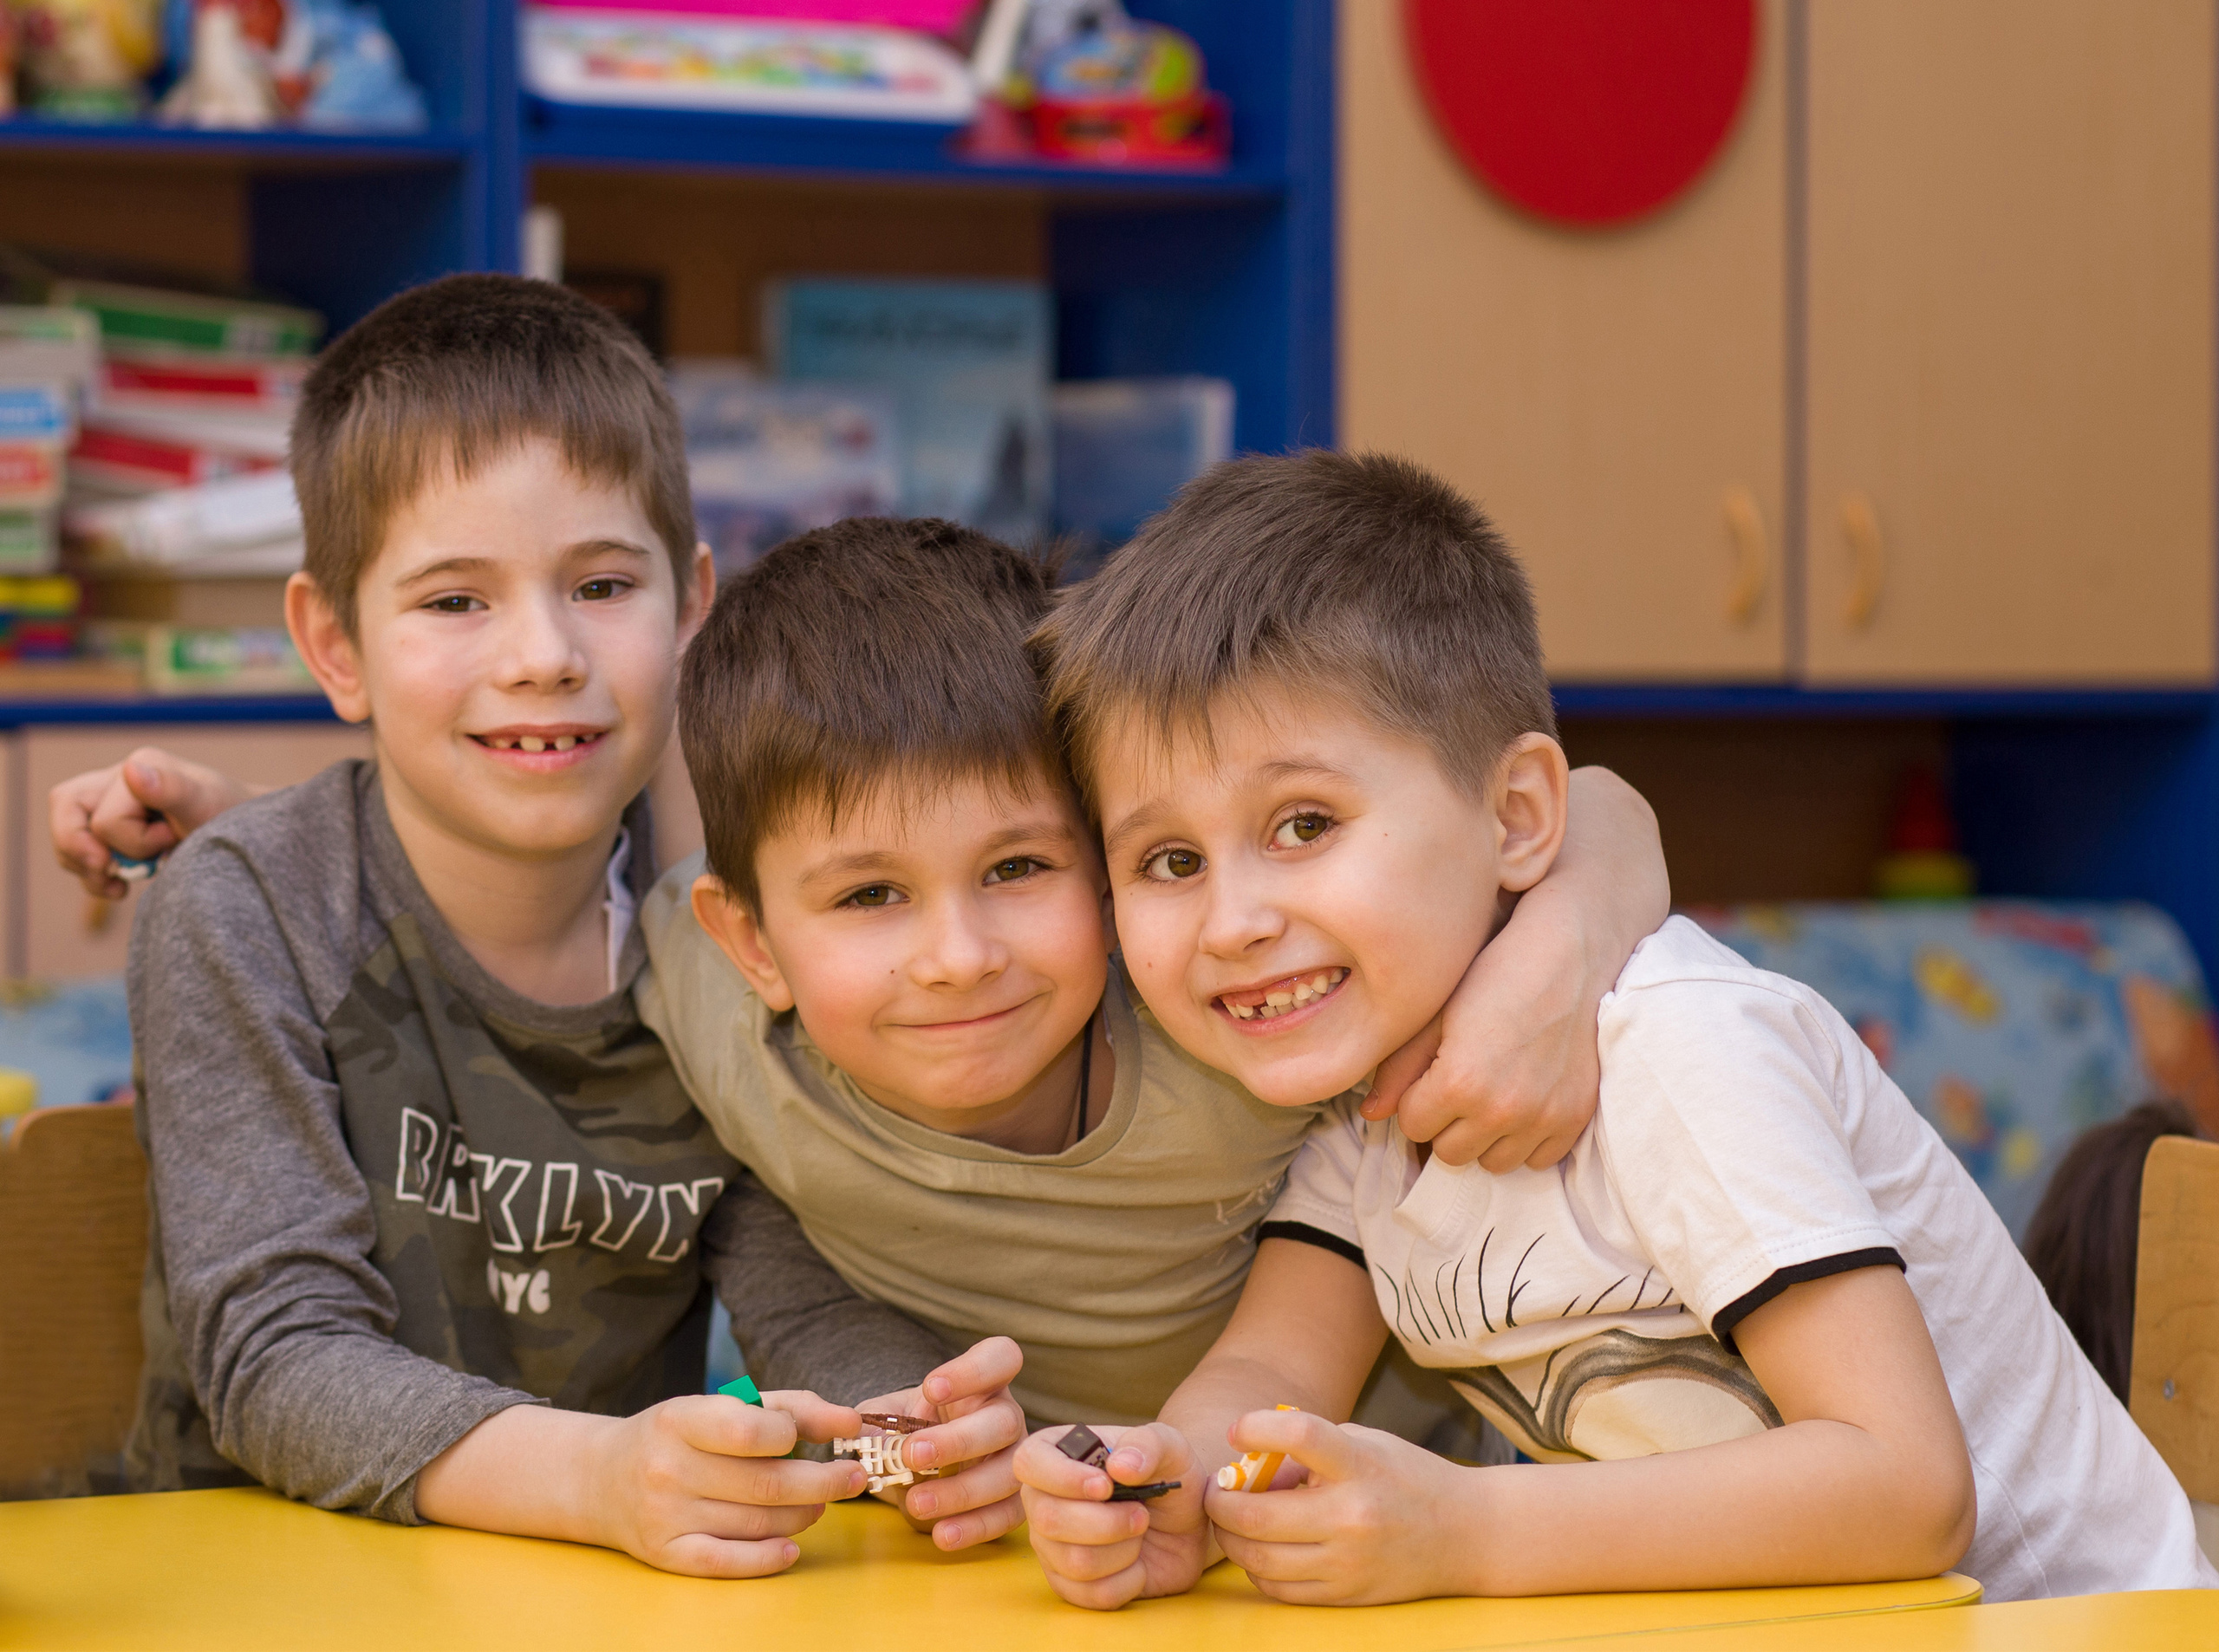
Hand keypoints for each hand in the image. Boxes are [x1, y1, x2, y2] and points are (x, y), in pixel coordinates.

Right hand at [49, 747, 256, 898]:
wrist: (246, 835)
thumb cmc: (229, 818)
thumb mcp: (206, 805)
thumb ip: (171, 788)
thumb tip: (132, 770)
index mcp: (142, 765)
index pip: (107, 819)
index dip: (133, 843)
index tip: (171, 841)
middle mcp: (119, 778)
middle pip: (68, 814)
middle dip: (86, 854)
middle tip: (118, 878)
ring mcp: (110, 800)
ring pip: (67, 835)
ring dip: (90, 869)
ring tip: (122, 885)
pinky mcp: (109, 826)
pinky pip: (77, 851)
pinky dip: (92, 874)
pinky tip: (118, 887)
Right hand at [590, 1387, 867, 1576]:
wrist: (600, 1478)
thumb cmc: (676, 1436)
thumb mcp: (720, 1406)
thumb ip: (787, 1408)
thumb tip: (850, 1422)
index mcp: (680, 1420)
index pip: (749, 1430)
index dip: (793, 1434)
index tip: (816, 1435)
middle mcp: (668, 1469)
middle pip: (765, 1484)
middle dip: (823, 1482)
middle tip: (852, 1478)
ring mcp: (665, 1516)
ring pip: (756, 1523)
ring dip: (803, 1514)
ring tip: (819, 1503)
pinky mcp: (666, 1554)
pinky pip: (727, 1561)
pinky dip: (768, 1557)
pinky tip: (792, 1545)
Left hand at [856, 1335, 1027, 1550]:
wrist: (916, 1469)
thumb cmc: (907, 1432)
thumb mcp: (885, 1417)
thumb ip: (872, 1422)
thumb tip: (859, 1438)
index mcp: (983, 1384)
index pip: (999, 1357)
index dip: (972, 1371)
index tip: (932, 1388)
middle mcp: (1007, 1416)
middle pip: (1004, 1421)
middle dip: (958, 1441)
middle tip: (912, 1455)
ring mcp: (1015, 1459)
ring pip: (1009, 1473)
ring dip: (963, 1491)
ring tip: (916, 1503)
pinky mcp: (1014, 1500)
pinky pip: (1008, 1515)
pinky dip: (975, 1527)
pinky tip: (942, 1533)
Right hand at [1017, 1421, 1212, 1609]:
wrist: (1184, 1520)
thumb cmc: (1166, 1473)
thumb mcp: (1169, 1445)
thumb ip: (1147, 1445)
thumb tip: (1120, 1467)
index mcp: (1055, 1454)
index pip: (1029, 1462)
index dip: (1063, 1478)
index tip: (1105, 1486)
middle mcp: (1042, 1500)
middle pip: (1049, 1520)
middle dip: (1108, 1522)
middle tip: (1141, 1514)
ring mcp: (1051, 1545)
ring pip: (1075, 1563)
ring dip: (1124, 1551)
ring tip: (1140, 1533)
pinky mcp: (1068, 1583)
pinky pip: (1091, 1595)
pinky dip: (1128, 1581)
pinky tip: (1139, 1563)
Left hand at [1206, 1408, 1480, 1604]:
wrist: (1467, 1534)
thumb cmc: (1407, 1477)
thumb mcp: (1364, 1443)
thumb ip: (1308, 1448)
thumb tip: (1249, 1465)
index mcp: (1360, 1465)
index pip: (1298, 1435)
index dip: (1255, 1428)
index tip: (1236, 1430)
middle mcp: (1353, 1516)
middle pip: (1258, 1515)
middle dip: (1219, 1502)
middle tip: (1213, 1491)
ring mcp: (1349, 1562)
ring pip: (1259, 1559)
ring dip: (1231, 1538)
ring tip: (1231, 1521)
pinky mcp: (1346, 1595)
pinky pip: (1280, 1589)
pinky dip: (1258, 1569)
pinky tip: (1260, 1549)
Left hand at [1361, 900, 1601, 1170]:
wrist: (1569, 959)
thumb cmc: (1493, 976)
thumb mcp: (1435, 1014)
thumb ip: (1399, 1069)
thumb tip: (1371, 1114)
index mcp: (1459, 1084)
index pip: (1412, 1126)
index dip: (1416, 1100)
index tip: (1430, 1076)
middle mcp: (1501, 1110)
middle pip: (1450, 1152)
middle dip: (1446, 1124)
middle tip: (1459, 1086)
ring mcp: (1543, 1118)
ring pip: (1493, 1163)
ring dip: (1485, 1137)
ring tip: (1491, 1095)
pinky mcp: (1575, 1117)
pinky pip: (1539, 1160)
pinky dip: (1527, 1139)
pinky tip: (1524, 1102)